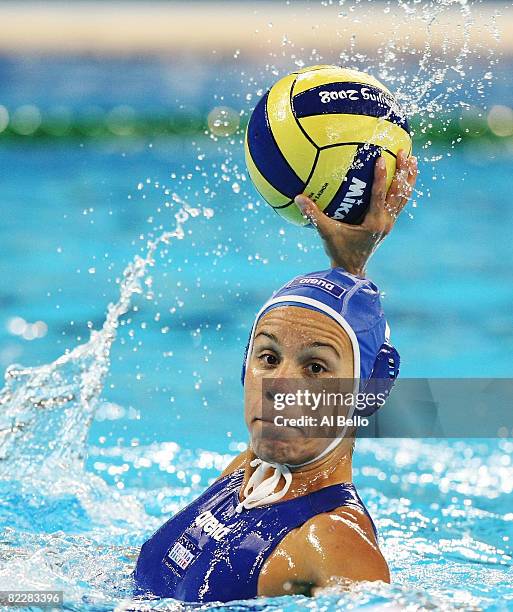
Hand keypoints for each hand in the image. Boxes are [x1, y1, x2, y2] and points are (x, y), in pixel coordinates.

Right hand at [294, 150, 417, 276]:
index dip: (380, 176)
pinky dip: (402, 189)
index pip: (379, 195)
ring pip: (402, 197)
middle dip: (403, 172)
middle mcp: (385, 222)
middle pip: (398, 193)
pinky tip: (402, 178)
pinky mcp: (388, 224)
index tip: (382, 158)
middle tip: (405, 152)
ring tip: (413, 160)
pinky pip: (399, 203)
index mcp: (373, 223)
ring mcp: (389, 223)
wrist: (351, 270)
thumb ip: (313, 215)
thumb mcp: (326, 233)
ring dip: (408, 179)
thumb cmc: (339, 252)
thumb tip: (298, 197)